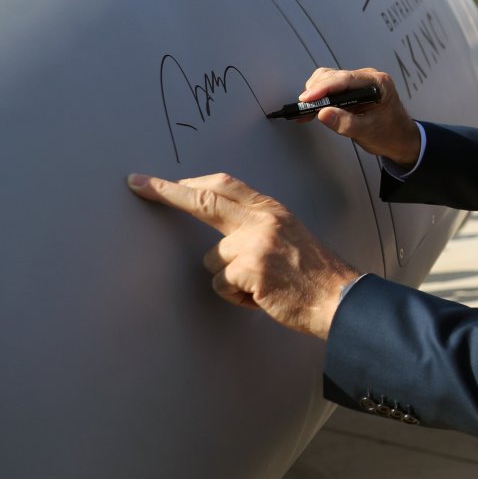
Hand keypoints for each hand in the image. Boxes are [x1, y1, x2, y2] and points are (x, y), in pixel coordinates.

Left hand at [126, 172, 357, 337]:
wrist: (339, 297)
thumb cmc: (314, 273)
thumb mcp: (289, 235)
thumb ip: (258, 226)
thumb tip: (222, 231)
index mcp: (271, 209)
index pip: (224, 185)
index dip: (189, 182)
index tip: (159, 180)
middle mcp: (262, 220)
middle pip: (204, 199)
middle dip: (167, 191)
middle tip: (138, 184)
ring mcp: (255, 243)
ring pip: (212, 260)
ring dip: (229, 278)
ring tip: (261, 286)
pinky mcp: (250, 270)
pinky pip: (222, 285)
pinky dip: (238, 297)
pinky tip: (263, 297)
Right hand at [301, 67, 420, 167]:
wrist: (400, 139)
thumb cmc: (390, 133)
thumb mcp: (367, 132)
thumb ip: (346, 123)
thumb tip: (323, 113)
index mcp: (378, 83)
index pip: (346, 79)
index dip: (323, 87)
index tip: (307, 98)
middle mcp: (368, 78)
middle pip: (334, 76)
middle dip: (316, 92)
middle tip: (303, 109)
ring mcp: (359, 83)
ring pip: (328, 80)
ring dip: (315, 94)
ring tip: (305, 112)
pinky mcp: (351, 90)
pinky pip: (330, 88)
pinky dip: (319, 98)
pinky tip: (311, 111)